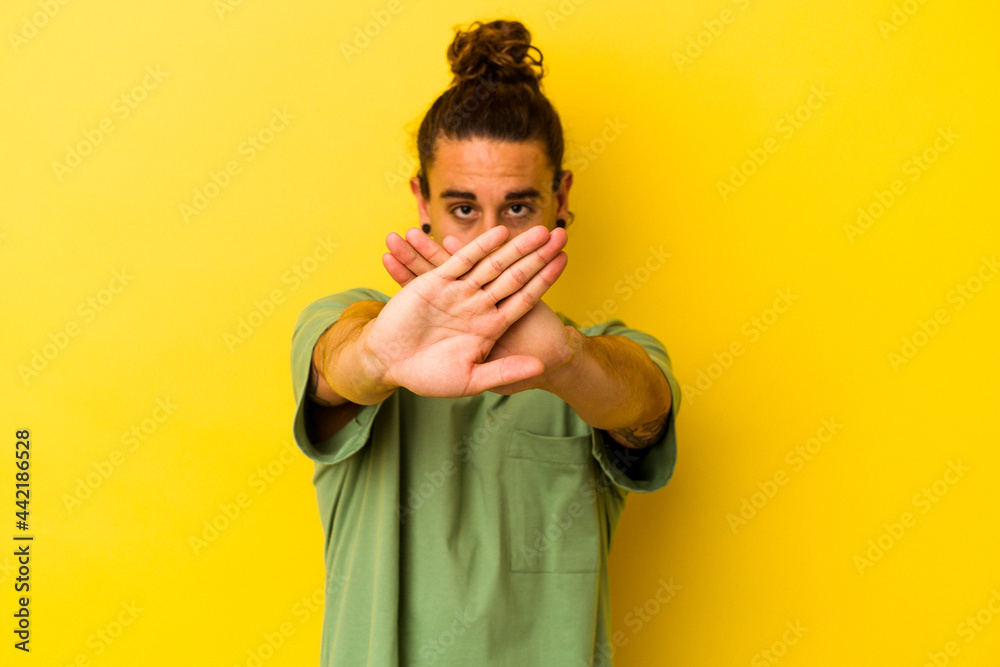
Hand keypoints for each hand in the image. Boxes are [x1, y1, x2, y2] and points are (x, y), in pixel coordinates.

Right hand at [367, 225, 567, 396]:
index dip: (546, 279)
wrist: (389, 363)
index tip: (566, 261)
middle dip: (537, 255)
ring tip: (540, 228)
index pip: (525, 297)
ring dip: (516, 245)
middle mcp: (479, 305)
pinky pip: (462, 260)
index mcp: (491, 327)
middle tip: (561, 234)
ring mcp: (460, 291)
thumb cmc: (428, 376)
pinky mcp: (436, 282)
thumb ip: (504, 371)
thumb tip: (540, 366)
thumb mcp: (471, 379)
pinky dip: (480, 246)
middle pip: (515, 274)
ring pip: (493, 263)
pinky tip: (499, 232)